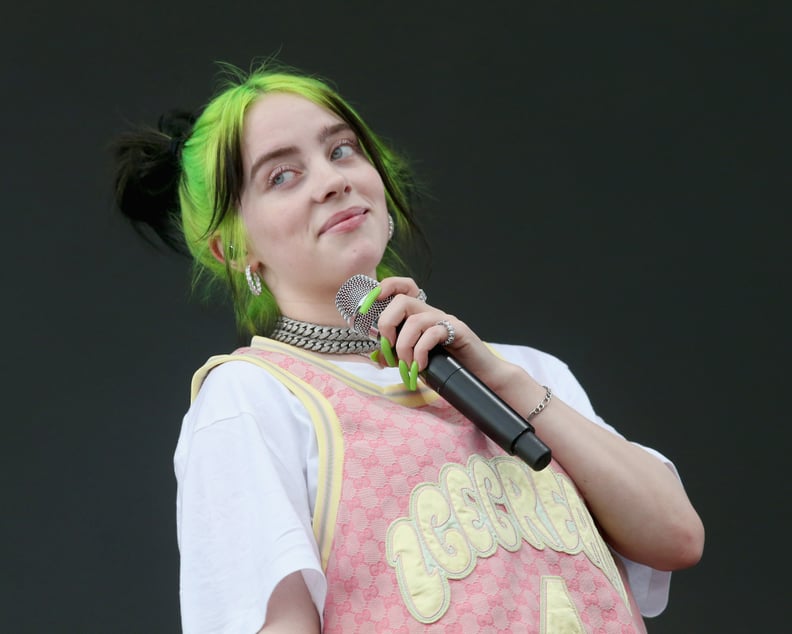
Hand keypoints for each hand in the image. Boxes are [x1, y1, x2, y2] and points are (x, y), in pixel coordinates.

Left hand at [371, 277, 515, 390]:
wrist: (482, 376)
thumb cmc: (450, 367)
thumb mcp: (417, 361)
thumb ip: (398, 356)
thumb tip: (376, 357)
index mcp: (421, 315)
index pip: (404, 287)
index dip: (385, 287)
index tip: (369, 304)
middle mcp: (432, 313)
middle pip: (402, 300)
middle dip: (387, 324)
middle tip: (389, 348)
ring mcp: (445, 320)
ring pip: (415, 320)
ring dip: (404, 345)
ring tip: (407, 364)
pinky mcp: (458, 331)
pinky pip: (433, 333)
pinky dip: (421, 351)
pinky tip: (421, 366)